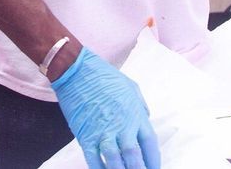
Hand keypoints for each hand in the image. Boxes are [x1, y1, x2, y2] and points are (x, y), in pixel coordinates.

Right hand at [51, 47, 160, 168]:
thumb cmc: (104, 76)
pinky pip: (94, 159)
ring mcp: (103, 132)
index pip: (150, 143)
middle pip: (134, 156)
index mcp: (136, 114)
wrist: (77, 70)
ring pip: (115, 161)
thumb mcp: (131, 87)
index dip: (153, 160)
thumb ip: (141, 106)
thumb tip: (146, 119)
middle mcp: (122, 125)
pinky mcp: (85, 135)